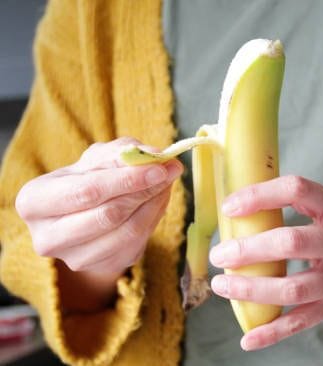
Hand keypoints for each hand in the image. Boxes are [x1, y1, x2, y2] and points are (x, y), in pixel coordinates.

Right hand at [16, 137, 182, 274]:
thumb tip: (154, 155)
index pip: (87, 191)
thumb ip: (123, 152)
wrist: (83, 215)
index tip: (160, 166)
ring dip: (154, 203)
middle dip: (144, 190)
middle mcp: (47, 237)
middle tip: (171, 171)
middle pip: (108, 215)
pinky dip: (154, 217)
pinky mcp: (102, 267)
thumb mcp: (96, 158)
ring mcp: (74, 258)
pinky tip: (158, 199)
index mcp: (33, 202)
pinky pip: (138, 242)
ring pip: (127, 231)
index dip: (127, 179)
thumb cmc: (86, 180)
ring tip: (166, 182)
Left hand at [209, 175, 322, 350]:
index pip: (298, 190)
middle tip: (219, 256)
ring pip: (291, 286)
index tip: (230, 207)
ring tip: (222, 286)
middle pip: (290, 242)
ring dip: (251, 288)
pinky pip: (301, 321)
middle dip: (247, 249)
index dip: (259, 195)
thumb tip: (249, 208)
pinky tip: (248, 338)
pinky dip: (272, 331)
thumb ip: (306, 210)